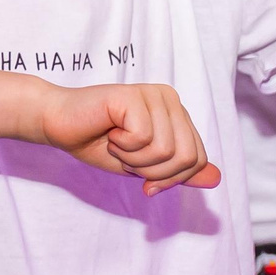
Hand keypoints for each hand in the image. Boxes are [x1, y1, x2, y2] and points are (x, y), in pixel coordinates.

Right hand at [31, 83, 220, 192]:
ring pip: (166, 150)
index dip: (170, 178)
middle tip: (127, 156)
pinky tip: (109, 131)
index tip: (143, 176)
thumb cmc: (99, 143)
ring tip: (116, 141)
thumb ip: (180, 172)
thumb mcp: (146, 166)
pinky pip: (143, 138)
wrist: (58, 125)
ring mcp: (154, 94)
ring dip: (134, 158)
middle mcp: (171, 99)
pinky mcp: (134, 96)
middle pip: (187, 157)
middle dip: (154, 171)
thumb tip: (217, 179)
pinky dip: (123, 146)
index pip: (198, 160)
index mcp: (178, 114)